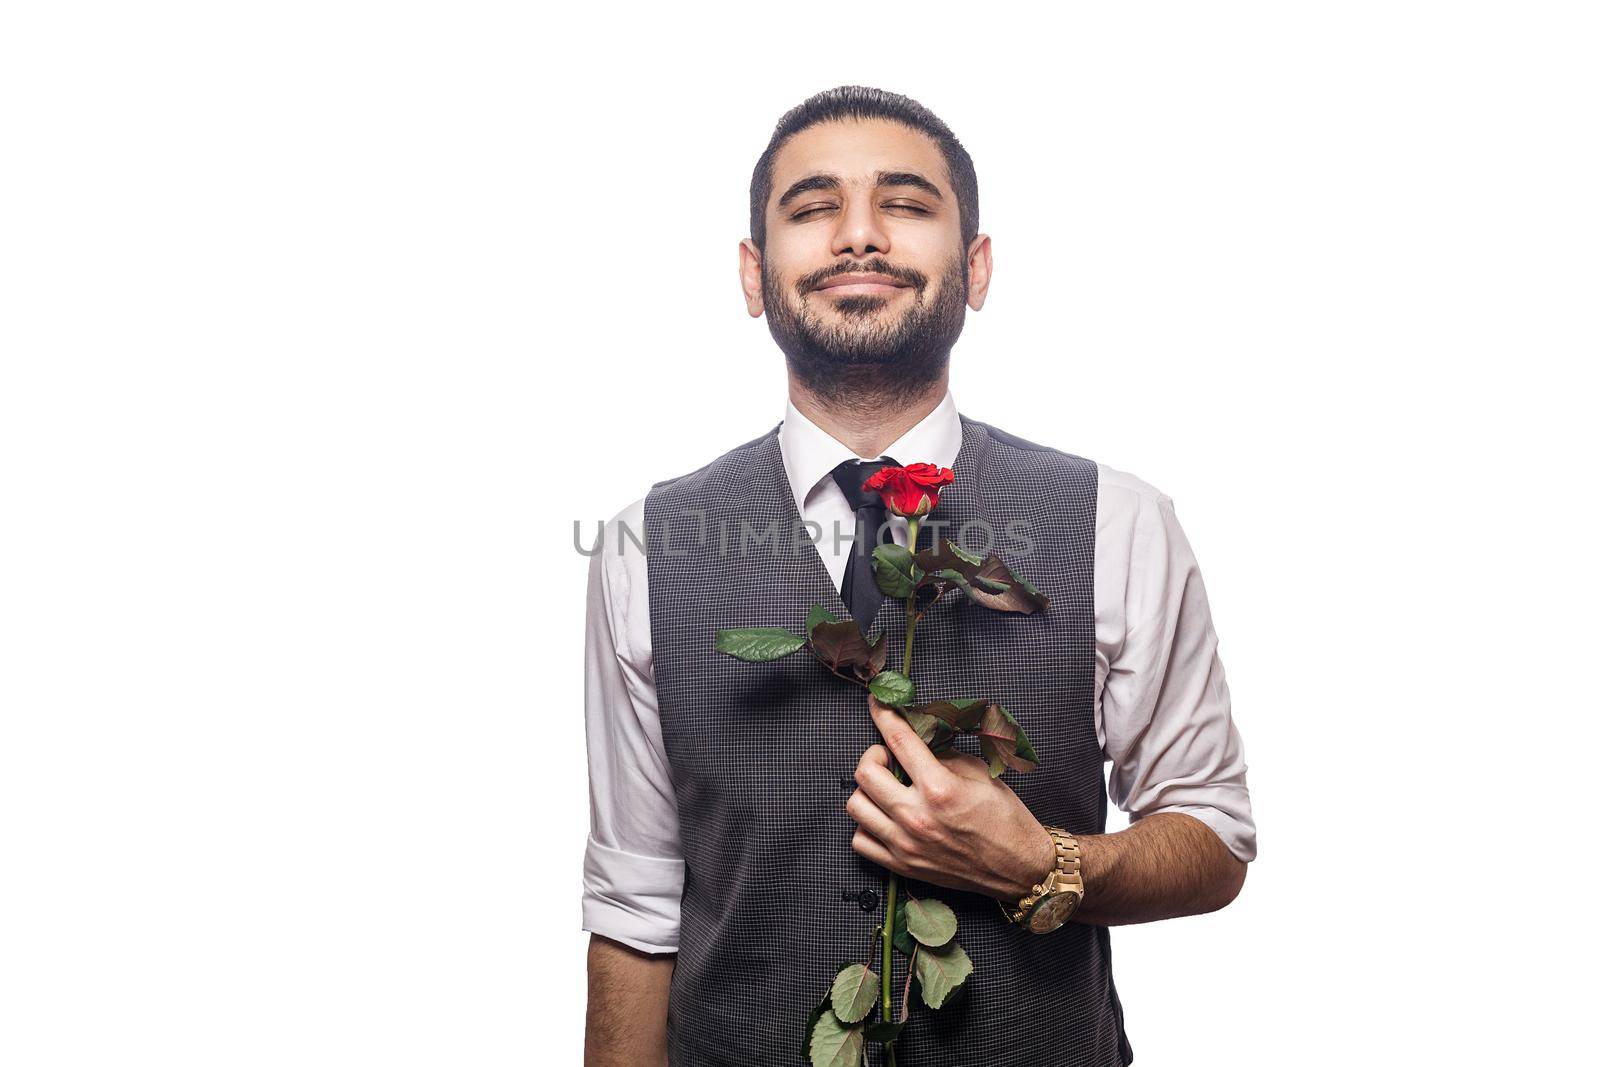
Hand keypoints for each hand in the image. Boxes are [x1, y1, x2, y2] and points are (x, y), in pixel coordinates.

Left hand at [847, 695, 1056, 901]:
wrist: (1019, 868)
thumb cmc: (1005, 819)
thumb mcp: (980, 773)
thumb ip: (943, 754)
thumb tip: (917, 737)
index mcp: (940, 788)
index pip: (899, 740)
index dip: (884, 714)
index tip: (877, 703)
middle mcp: (917, 817)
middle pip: (866, 772)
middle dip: (874, 754)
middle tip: (888, 755)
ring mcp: (906, 844)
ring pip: (856, 805)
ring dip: (867, 789)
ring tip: (886, 787)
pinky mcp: (903, 865)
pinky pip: (860, 841)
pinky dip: (866, 824)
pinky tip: (884, 816)